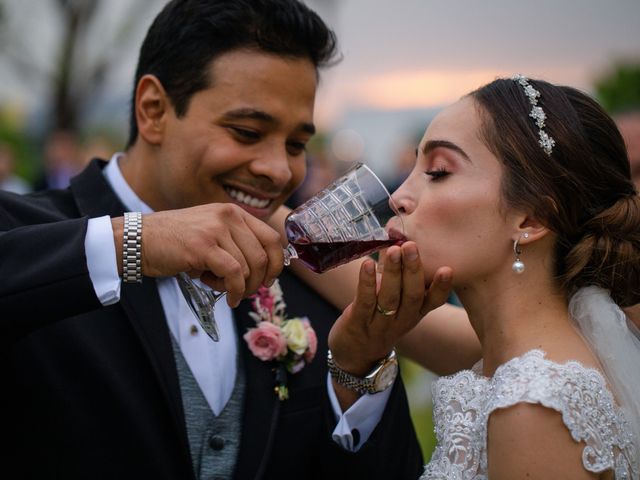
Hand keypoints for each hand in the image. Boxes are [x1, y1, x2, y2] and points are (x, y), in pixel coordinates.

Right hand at [114, 203, 283, 306]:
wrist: (139, 240)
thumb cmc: (176, 242)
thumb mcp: (212, 234)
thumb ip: (236, 245)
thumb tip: (263, 271)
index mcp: (234, 213)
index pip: (272, 238)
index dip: (276, 263)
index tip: (269, 279)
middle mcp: (229, 216)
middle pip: (263, 256)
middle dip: (258, 281)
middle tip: (244, 293)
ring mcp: (216, 230)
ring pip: (249, 267)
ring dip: (240, 287)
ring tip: (222, 289)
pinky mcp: (203, 246)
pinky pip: (234, 274)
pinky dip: (235, 291)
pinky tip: (227, 298)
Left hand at [328, 241, 452, 375]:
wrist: (356, 355)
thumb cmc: (379, 319)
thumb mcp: (397, 302)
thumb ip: (400, 276)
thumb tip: (400, 239)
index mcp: (415, 313)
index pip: (434, 301)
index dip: (442, 287)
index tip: (448, 268)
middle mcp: (402, 320)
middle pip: (412, 296)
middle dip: (413, 270)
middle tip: (412, 246)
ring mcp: (380, 324)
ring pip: (390, 298)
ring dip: (393, 273)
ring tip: (393, 250)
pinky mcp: (358, 324)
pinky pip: (364, 302)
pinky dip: (366, 283)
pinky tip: (367, 264)